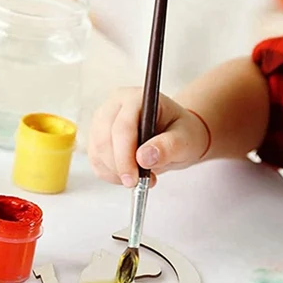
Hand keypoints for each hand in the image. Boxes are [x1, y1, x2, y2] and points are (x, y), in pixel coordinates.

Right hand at [88, 87, 209, 186]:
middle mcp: (115, 106)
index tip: (135, 178)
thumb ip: (168, 146)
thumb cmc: (182, 132)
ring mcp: (102, 121)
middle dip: (120, 167)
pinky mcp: (97, 138)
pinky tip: (130, 174)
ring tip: (142, 177)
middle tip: (140, 183)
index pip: (123, 127)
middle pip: (104, 140)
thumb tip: (144, 157)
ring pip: (97, 152)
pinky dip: (111, 175)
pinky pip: (96, 162)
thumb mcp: (185, 139)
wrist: (177, 136)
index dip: (125, 156)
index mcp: (137, 98)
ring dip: (116, 173)